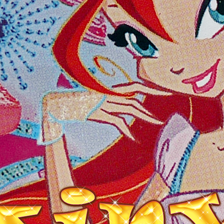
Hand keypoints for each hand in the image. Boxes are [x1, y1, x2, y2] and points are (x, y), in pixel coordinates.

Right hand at [41, 83, 167, 140]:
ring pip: (130, 107)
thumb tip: (120, 119)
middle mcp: (108, 94)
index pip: (134, 85)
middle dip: (152, 100)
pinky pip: (116, 121)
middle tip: (168, 102)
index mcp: (108, 91)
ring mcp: (104, 102)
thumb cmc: (72, 104)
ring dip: (145, 116)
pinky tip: (133, 138)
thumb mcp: (93, 106)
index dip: (150, 87)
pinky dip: (126, 130)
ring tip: (158, 122)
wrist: (54, 103)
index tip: (165, 90)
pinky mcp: (98, 112)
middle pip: (135, 98)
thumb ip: (107, 109)